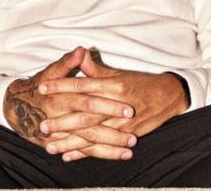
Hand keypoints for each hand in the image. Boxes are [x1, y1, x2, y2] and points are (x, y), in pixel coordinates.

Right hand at [3, 47, 136, 159]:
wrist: (16, 106)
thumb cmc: (40, 85)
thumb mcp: (52, 71)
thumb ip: (68, 62)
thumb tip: (81, 50)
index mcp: (61, 97)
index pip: (88, 101)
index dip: (108, 106)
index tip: (129, 108)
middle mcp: (60, 117)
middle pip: (89, 125)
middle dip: (112, 132)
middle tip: (134, 135)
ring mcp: (60, 133)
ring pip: (87, 142)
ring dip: (110, 148)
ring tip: (131, 150)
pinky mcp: (60, 144)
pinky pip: (82, 151)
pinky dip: (98, 155)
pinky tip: (117, 156)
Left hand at [37, 50, 188, 160]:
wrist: (168, 96)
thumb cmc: (140, 82)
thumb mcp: (118, 72)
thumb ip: (95, 69)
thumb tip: (78, 54)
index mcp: (114, 84)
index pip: (82, 85)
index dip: (61, 86)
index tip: (42, 88)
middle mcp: (117, 104)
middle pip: (85, 114)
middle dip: (62, 121)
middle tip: (41, 125)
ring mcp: (123, 123)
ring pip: (92, 135)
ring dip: (70, 143)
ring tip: (50, 146)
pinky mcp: (128, 135)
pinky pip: (103, 147)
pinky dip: (85, 153)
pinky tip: (69, 156)